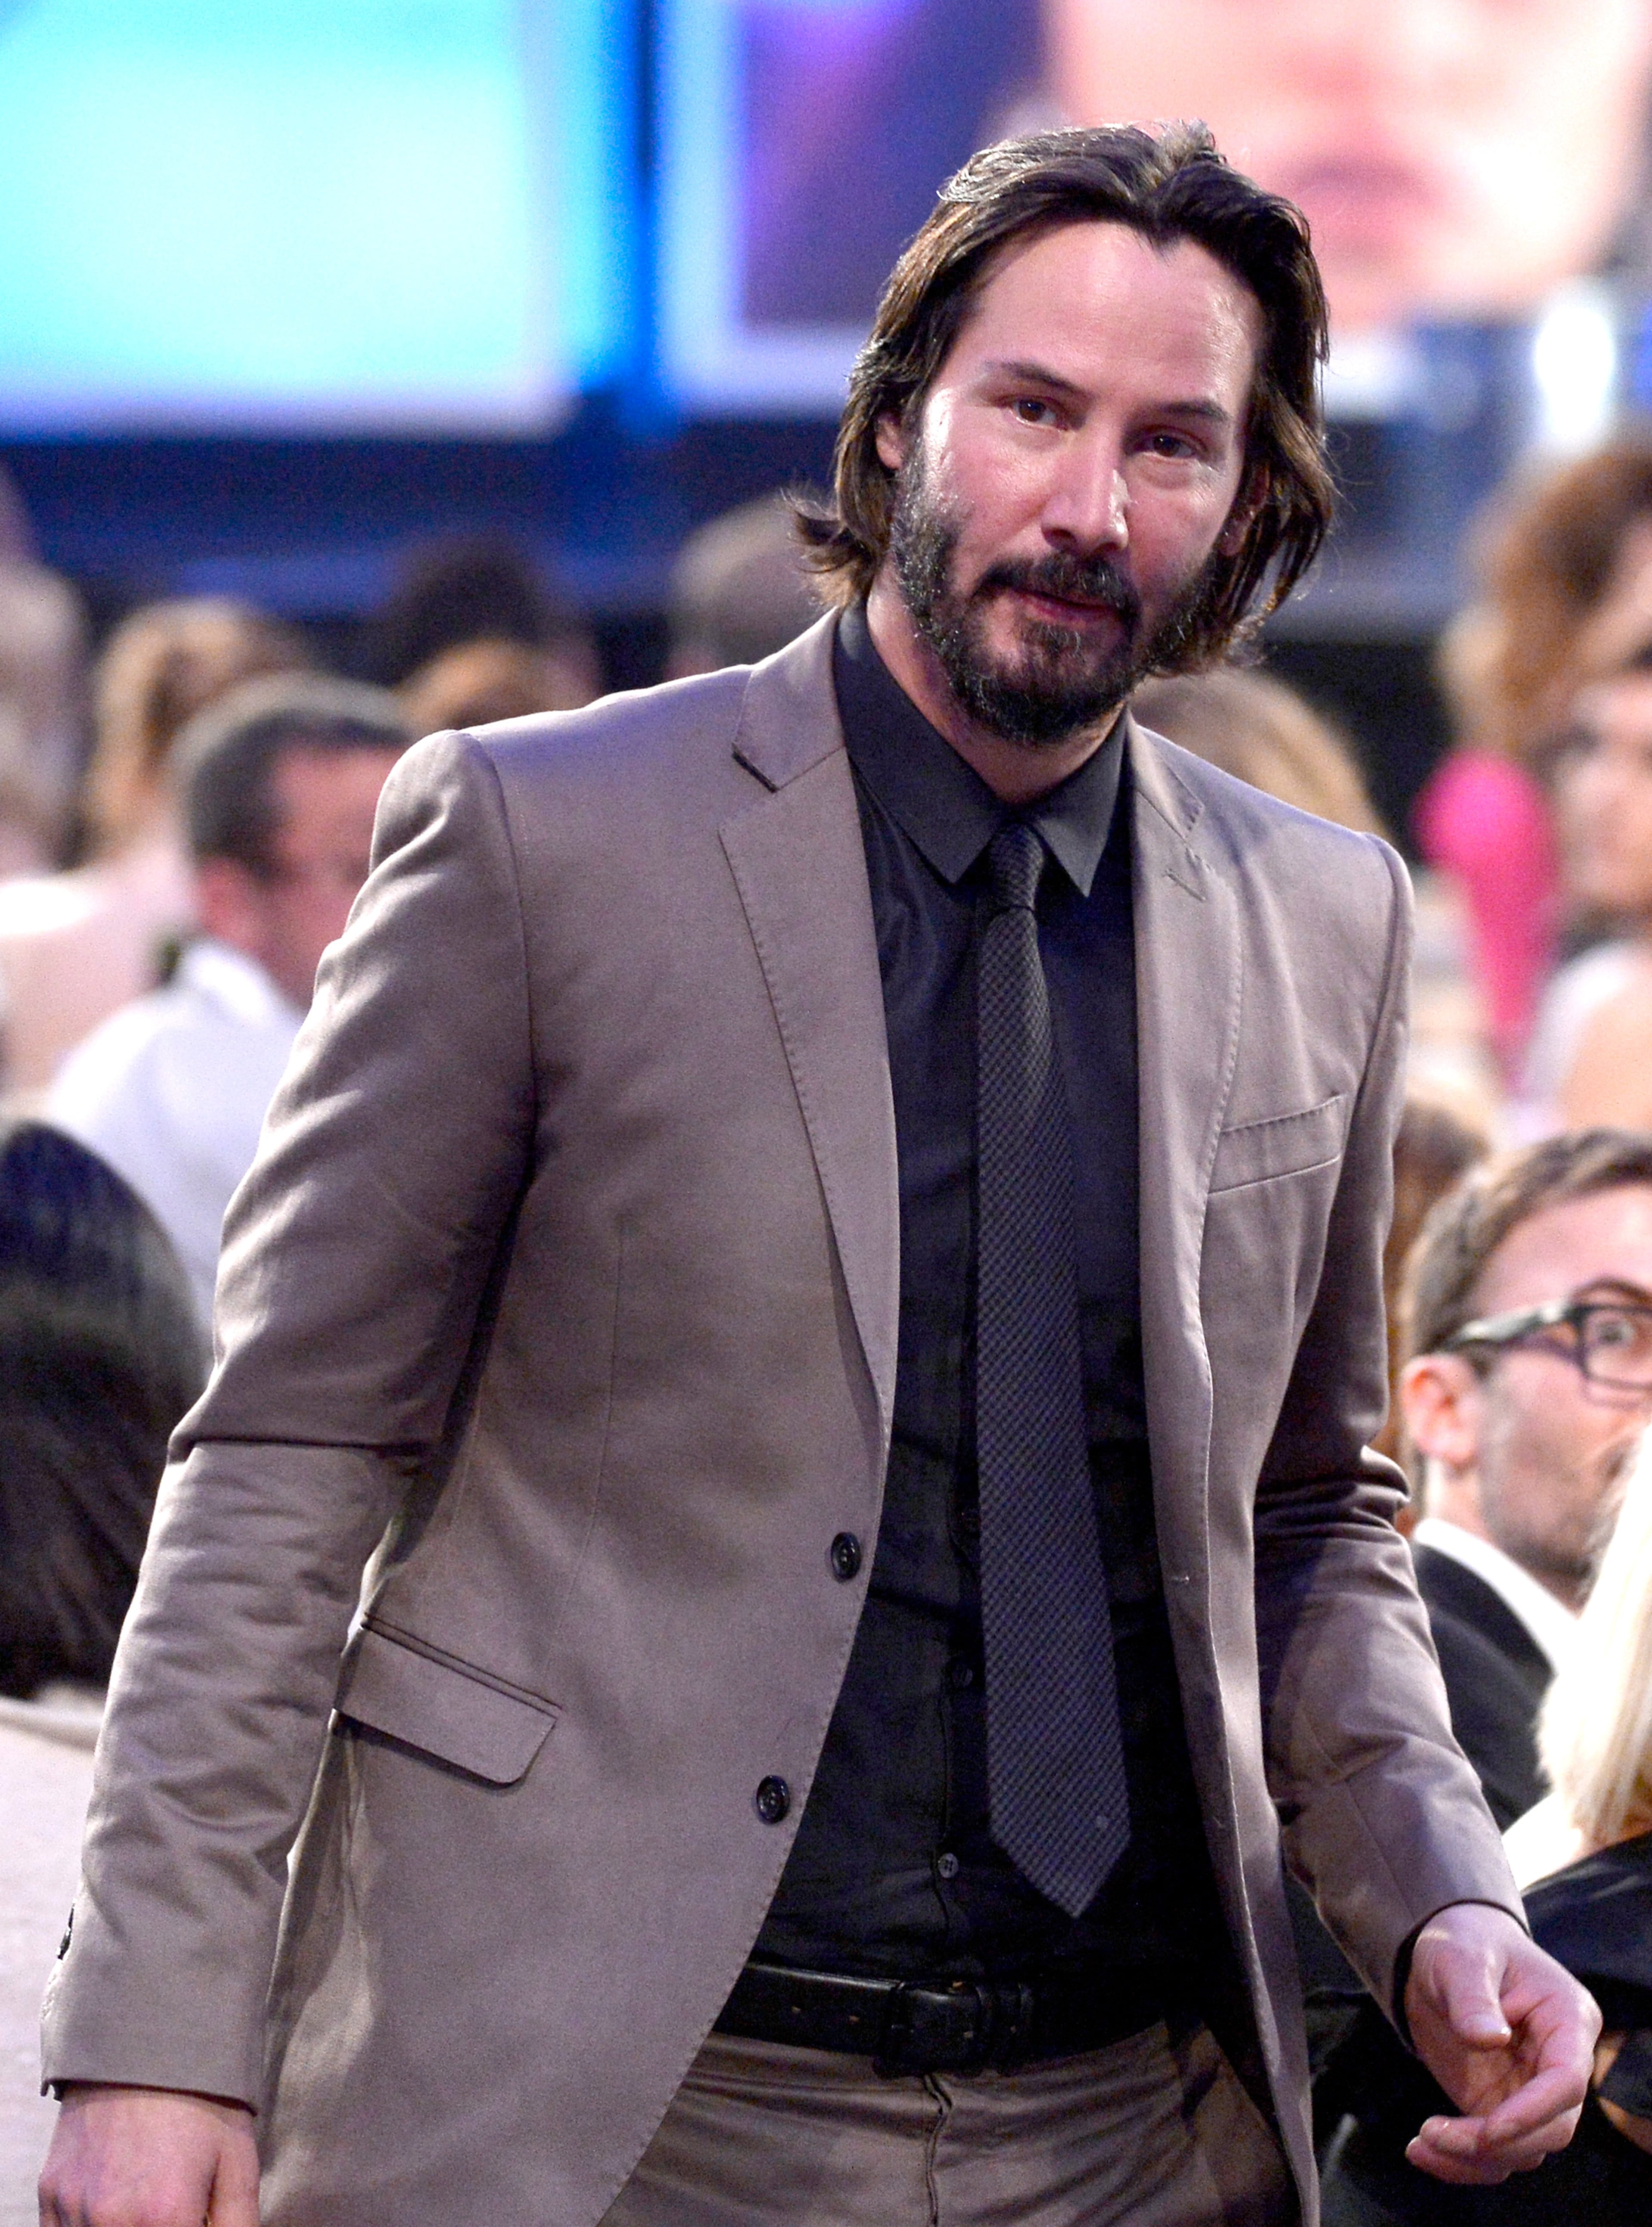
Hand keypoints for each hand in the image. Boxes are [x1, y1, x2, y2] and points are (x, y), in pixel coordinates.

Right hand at [39, 2084, 258, 2225]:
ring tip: (145, 2198)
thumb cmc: (203, 2100)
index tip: (192, 2216)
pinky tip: (114, 2203)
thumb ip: (238, 2225)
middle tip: (172, 2205)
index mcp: (166, 2216)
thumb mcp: (238, 2160)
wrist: (146, 2040)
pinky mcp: (50, 2193)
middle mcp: (113, 2221)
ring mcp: (74, 2208)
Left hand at [1403, 1901, 1600, 2183]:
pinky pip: (1494, 2150)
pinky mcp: (1501, 2106)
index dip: (1534, 2111)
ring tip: (1420, 2145)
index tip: (1488, 2129)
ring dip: (1475, 2160)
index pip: (1567, 2080)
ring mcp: (1531, 2089)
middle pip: (1552, 2128)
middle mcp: (1559, 2062)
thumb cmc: (1464, 1942)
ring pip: (1524, 2150)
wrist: (1447, 1952)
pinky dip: (1462, 2161)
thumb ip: (1472, 1996)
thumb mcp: (1460, 1956)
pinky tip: (1422, 2151)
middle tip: (1434, 2133)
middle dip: (1498, 2143)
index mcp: (1567, 2019)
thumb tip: (1489, 2038)